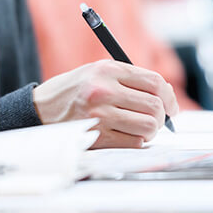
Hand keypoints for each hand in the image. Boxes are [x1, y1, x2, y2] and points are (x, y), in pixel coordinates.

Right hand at [32, 60, 179, 148]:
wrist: (40, 108)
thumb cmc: (76, 91)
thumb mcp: (99, 73)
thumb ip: (131, 80)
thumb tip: (167, 95)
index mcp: (108, 70)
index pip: (154, 82)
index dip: (170, 96)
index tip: (172, 107)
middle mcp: (104, 90)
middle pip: (155, 106)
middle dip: (162, 117)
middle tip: (157, 121)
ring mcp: (100, 114)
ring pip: (148, 126)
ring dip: (151, 131)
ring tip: (142, 129)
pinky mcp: (96, 136)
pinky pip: (133, 142)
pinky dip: (136, 141)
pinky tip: (127, 136)